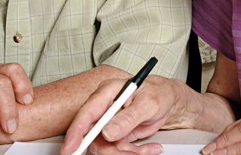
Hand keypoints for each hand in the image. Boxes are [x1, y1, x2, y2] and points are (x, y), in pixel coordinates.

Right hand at [60, 76, 188, 154]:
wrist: (168, 101)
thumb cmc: (159, 93)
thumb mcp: (148, 104)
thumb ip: (128, 118)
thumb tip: (108, 132)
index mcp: (108, 92)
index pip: (87, 112)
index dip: (76, 131)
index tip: (72, 148)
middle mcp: (104, 108)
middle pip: (93, 134)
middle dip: (109, 149)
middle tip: (126, 153)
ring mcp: (108, 122)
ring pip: (105, 146)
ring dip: (125, 153)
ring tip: (145, 151)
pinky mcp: (115, 134)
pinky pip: (116, 150)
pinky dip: (131, 153)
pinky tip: (147, 149)